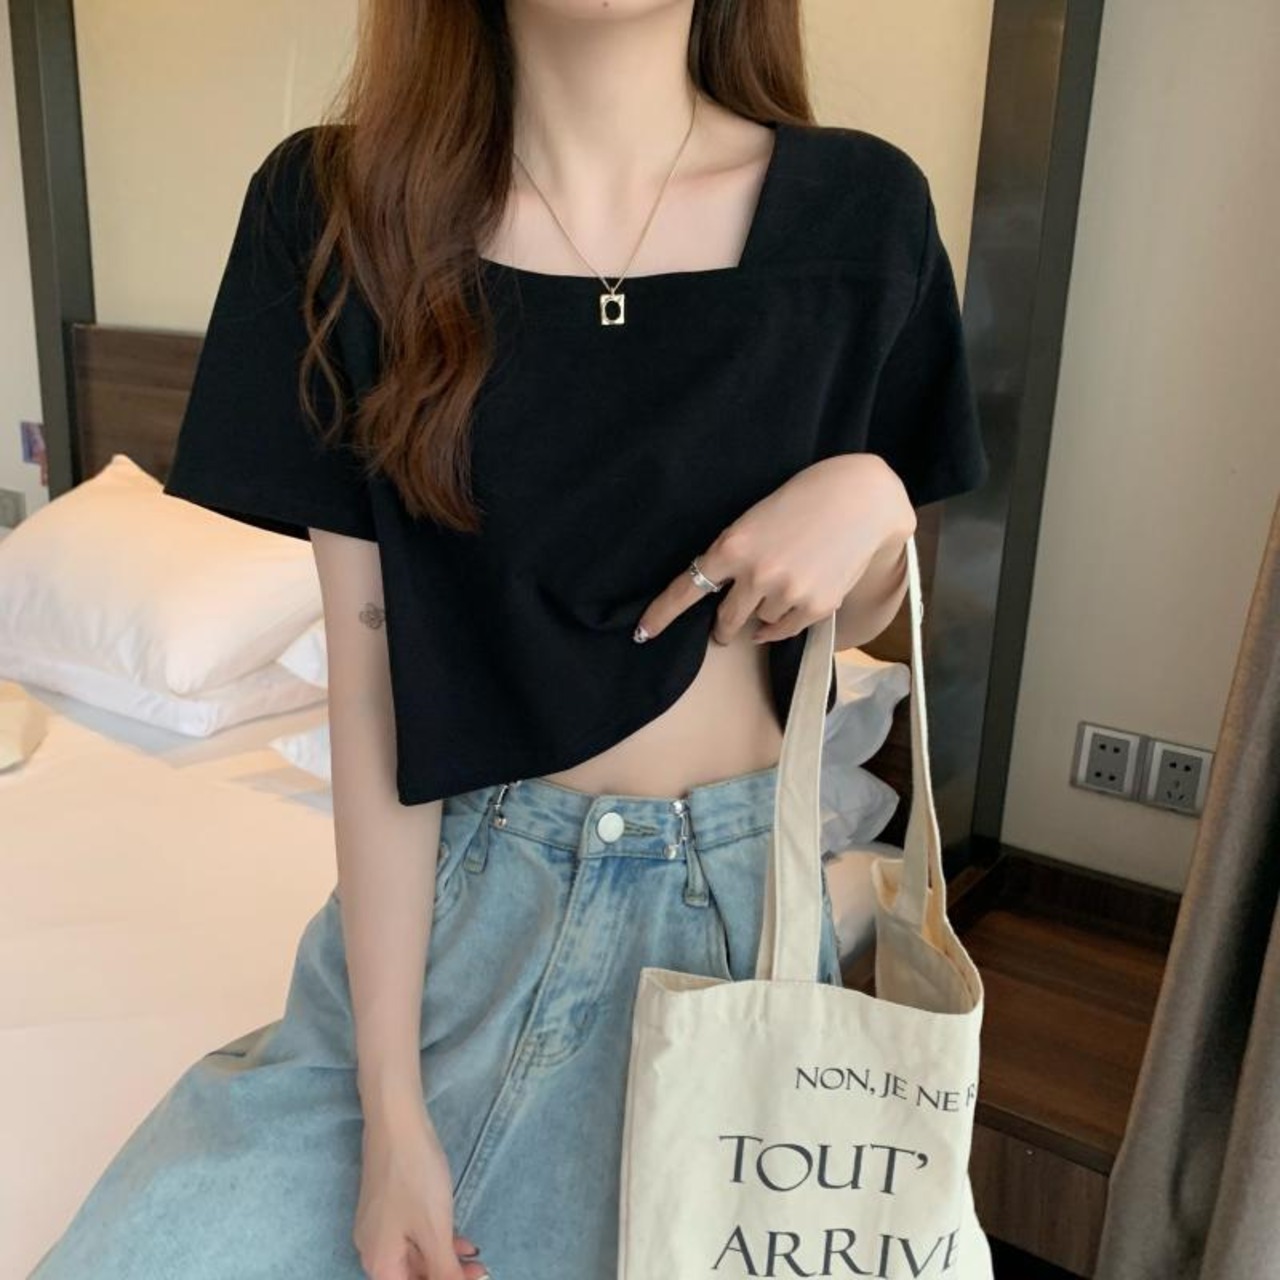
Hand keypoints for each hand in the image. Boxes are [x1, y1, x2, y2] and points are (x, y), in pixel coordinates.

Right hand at [354, 1102, 487, 1279]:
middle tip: (480, 1269)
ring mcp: (379, 1224)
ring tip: (474, 1255)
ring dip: (444, 1257)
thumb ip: (444, 1272)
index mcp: (378, 1263)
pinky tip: (458, 1235)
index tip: (472, 1279)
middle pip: (411, 1274)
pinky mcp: (387, 1204)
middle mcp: (373, 1248)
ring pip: (414, 1254)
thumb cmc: (415, 1178)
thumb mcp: (435, 1231)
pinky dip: (435, 1238)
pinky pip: (412, 1233)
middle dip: (446, 1274)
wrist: (396, 1123)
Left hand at [635, 454, 913, 646]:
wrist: (861, 499)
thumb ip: (736, 556)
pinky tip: (795, 601)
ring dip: (763, 612)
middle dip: (724, 625)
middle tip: (725, 626)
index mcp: (733, 547)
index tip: (643, 633)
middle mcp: (756, 575)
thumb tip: (727, 599)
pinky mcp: (816, 607)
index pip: (688, 589)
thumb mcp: (756, 519)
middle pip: (725, 618)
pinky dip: (783, 623)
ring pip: (759, 623)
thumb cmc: (804, 500)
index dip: (662, 614)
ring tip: (786, 582)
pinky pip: (785, 630)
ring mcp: (787, 594)